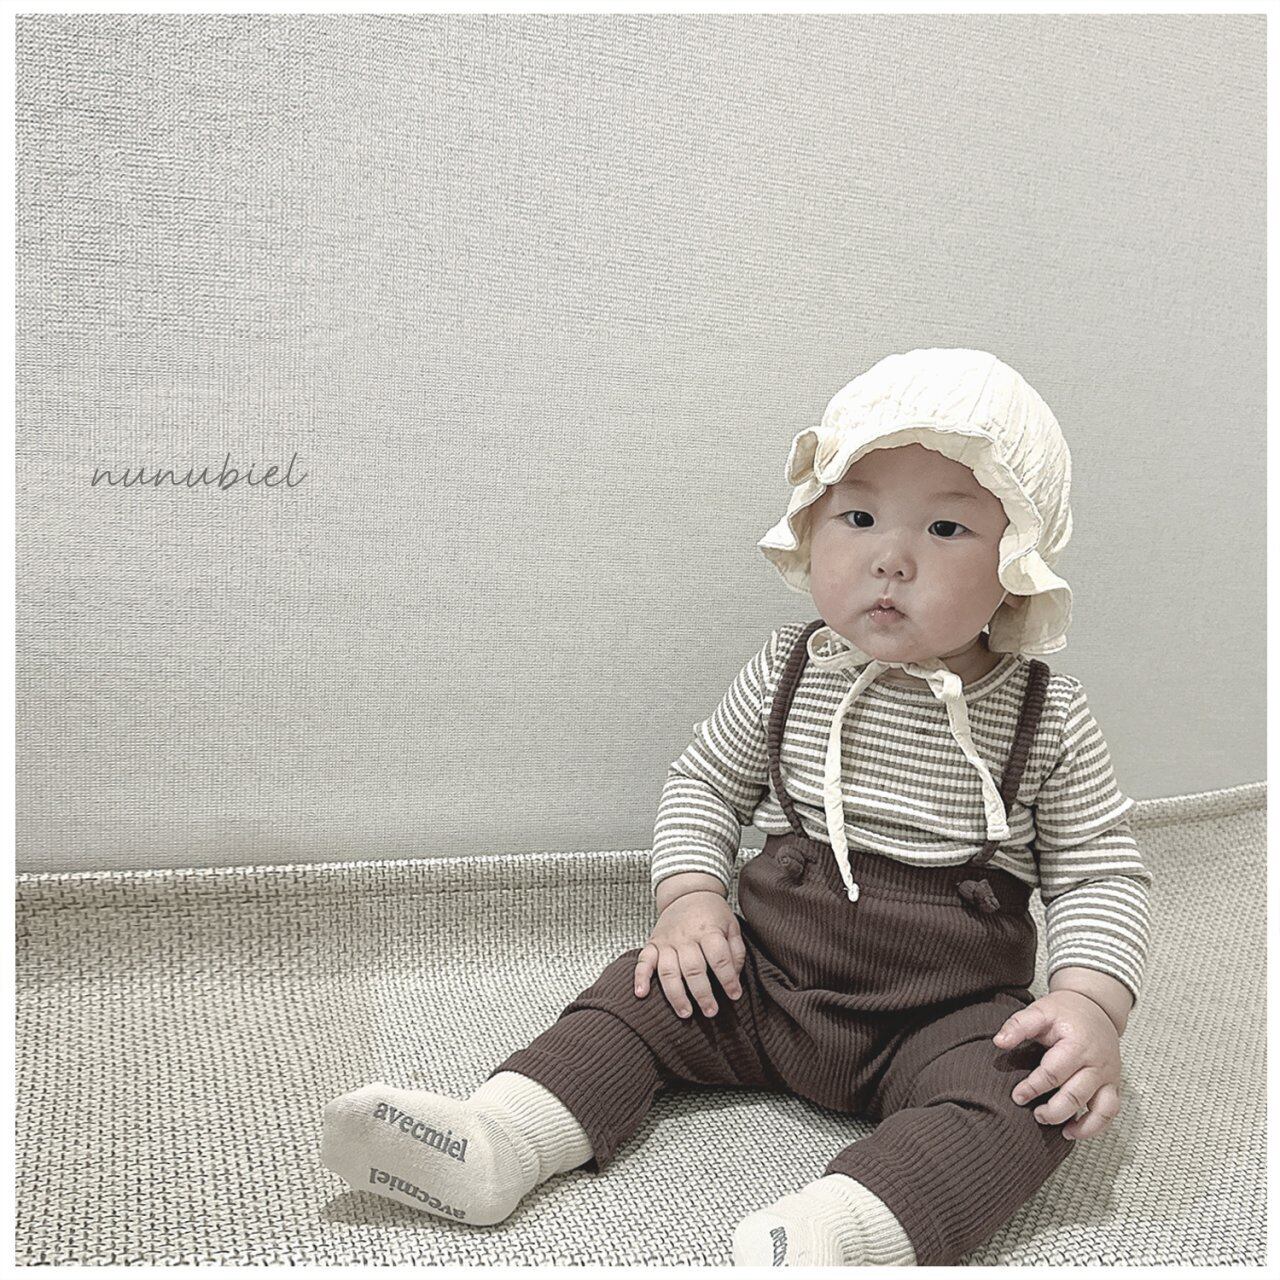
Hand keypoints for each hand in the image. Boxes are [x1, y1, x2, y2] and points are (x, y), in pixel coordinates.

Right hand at [633, 891, 745, 1018]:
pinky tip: (641, 993)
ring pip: (668, 971)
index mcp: (708, 930)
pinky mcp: (653, 943)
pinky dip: (639, 977)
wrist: (688, 892)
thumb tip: (733, 978)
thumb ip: (735, 953)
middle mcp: (685, 936)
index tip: (735, 995)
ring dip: (676, 994)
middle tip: (711, 1012)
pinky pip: (643, 961)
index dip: (728, 980)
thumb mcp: (731, 927)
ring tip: (685, 1013)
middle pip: (693, 969)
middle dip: (702, 994)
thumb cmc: (713, 914)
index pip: (719, 958)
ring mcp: (667, 940)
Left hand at [993, 990, 1123, 1140]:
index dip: (1033, 1087)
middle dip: (1053, 1111)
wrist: (1095, 1007)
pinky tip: (1076, 1131)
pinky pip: (1110, 1112)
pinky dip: (1096, 1127)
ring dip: (1079, 1125)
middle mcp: (1097, 1062)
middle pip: (1076, 1095)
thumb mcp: (1040, 1010)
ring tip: (1057, 1129)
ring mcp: (1109, 1076)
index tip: (1017, 1096)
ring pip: (1100, 1109)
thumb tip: (999, 1042)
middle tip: (1035, 1114)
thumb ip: (1018, 1025)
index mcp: (1077, 1043)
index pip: (1054, 1073)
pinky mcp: (1114, 1085)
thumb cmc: (1065, 1011)